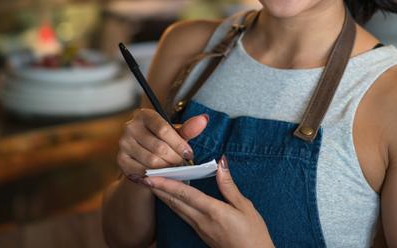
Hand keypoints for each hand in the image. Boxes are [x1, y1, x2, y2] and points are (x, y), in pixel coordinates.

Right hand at [117, 109, 207, 183]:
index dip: (179, 144)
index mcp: (144, 115)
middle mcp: (130, 127)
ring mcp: (123, 144)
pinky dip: (155, 176)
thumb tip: (204, 119)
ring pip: (151, 162)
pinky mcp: (121, 160)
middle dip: (175, 159)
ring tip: (175, 171)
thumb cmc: (161, 140)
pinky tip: (163, 176)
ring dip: (167, 169)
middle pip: (159, 147)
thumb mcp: (174, 133)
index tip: (189, 154)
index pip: (163, 129)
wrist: (142, 153)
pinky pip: (142, 172)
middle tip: (184, 166)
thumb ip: (188, 128)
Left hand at [147, 155, 274, 247]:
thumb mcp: (245, 207)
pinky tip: (168, 198)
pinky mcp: (200, 233)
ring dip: (162, 196)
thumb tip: (221, 163)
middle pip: (175, 201)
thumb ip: (229, 186)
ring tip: (150, 184)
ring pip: (176, 209)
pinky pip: (182, 215)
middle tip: (142, 177)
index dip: (166, 183)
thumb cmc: (253, 234)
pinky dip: (172, 204)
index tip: (151, 176)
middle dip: (157, 188)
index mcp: (213, 211)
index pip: (184, 194)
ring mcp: (199, 228)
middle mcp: (201, 220)